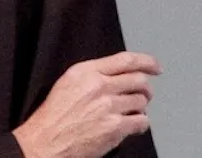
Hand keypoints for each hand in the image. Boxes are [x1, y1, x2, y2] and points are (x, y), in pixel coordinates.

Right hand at [11, 51, 160, 157]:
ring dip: (140, 107)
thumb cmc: (54, 116)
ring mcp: (108, 107)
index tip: (155, 66)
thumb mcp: (68, 83)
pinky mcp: (114, 128)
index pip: (125, 60)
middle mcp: (99, 86)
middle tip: (144, 94)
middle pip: (138, 79)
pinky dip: (140, 124)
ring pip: (141, 101)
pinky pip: (141, 121)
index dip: (146, 61)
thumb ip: (92, 74)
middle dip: (144, 88)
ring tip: (130, 112)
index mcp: (86, 72)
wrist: (46, 142)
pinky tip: (132, 125)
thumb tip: (117, 74)